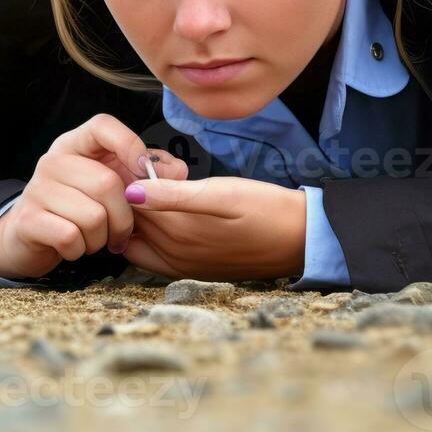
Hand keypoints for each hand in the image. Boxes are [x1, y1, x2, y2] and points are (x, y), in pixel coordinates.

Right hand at [0, 113, 189, 279]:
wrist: (31, 237)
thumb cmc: (81, 207)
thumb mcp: (114, 186)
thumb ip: (148, 175)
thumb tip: (177, 172)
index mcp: (76, 144)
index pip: (103, 126)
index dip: (129, 145)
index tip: (144, 172)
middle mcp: (54, 160)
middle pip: (107, 183)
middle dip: (124, 218)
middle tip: (121, 232)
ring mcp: (37, 188)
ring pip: (92, 216)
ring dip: (102, 238)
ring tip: (95, 239)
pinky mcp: (28, 219)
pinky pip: (71, 237)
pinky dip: (81, 250)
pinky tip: (76, 247)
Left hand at [119, 176, 305, 280]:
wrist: (301, 239)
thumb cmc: (265, 209)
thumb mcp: (222, 194)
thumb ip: (174, 196)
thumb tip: (130, 193)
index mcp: (177, 235)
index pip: (129, 206)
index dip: (129, 179)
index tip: (143, 161)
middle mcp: (173, 257)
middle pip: (131, 223)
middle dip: (133, 196)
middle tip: (153, 170)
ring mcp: (183, 268)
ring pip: (139, 240)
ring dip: (142, 215)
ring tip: (162, 188)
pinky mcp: (193, 271)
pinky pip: (154, 256)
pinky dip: (151, 235)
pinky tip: (170, 213)